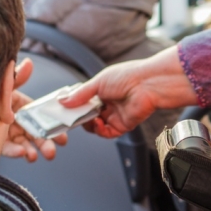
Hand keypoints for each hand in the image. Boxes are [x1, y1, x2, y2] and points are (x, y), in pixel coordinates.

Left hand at [2, 58, 67, 161]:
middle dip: (45, 143)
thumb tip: (29, 63)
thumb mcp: (0, 87)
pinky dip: (15, 152)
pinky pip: (7, 149)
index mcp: (16, 103)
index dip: (52, 126)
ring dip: (33, 151)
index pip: (39, 115)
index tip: (63, 137)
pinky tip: (21, 153)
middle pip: (34, 132)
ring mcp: (4, 132)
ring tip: (36, 157)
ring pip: (24, 143)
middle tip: (52, 151)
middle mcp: (12, 118)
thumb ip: (15, 78)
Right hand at [57, 46, 197, 138]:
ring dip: (88, 124)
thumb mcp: (98, 82)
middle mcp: (108, 103)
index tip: (62, 109)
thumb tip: (63, 101)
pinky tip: (97, 123)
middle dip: (78, 117)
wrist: (148, 84)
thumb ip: (80, 94)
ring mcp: (115, 115)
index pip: (83, 101)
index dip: (73, 106)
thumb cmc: (128, 76)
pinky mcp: (123, 125)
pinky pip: (108, 133)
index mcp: (102, 91)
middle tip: (68, 116)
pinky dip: (100, 131)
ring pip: (96, 126)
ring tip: (84, 118)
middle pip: (87, 115)